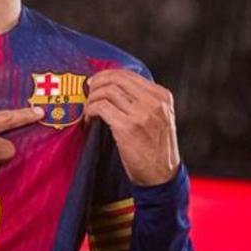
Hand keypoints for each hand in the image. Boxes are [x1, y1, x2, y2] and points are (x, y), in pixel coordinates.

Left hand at [85, 69, 180, 185]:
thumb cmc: (156, 148)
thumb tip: (112, 86)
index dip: (107, 75)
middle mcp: (153, 102)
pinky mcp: (127, 128)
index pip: (129, 74)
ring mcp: (141, 114)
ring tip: (89, 110)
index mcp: (162, 96)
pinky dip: (90, 111)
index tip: (95, 83)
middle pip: (116, 79)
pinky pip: (101, 108)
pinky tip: (89, 120)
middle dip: (97, 84)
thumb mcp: (159, 117)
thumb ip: (144, 101)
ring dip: (92, 99)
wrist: (161, 176)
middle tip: (88, 93)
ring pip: (107, 91)